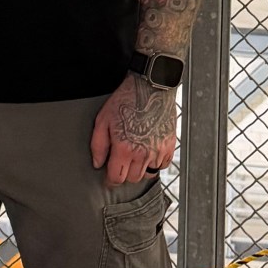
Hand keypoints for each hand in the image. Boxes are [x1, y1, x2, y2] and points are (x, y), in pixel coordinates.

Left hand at [90, 73, 176, 187]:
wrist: (151, 87)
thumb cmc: (127, 100)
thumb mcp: (103, 120)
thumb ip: (98, 145)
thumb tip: (98, 163)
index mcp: (124, 149)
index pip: (117, 178)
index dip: (110, 180)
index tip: (109, 177)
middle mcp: (143, 153)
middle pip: (132, 179)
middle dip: (125, 173)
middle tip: (121, 162)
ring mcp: (158, 150)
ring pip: (148, 174)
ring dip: (140, 168)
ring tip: (135, 155)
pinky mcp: (169, 145)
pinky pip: (163, 165)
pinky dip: (155, 163)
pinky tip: (148, 152)